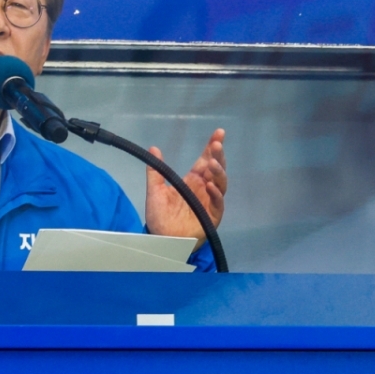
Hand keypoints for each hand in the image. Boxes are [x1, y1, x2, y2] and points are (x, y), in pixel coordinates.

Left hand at [144, 129, 225, 244]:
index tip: (219, 133)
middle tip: (216, 144)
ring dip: (218, 172)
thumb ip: (156, 171)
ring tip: (212, 163)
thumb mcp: (155, 192)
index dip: (212, 146)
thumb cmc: (160, 217)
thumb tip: (154, 148)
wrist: (161, 240)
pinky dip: (216, 194)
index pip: (205, 159)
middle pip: (216, 168)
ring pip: (221, 183)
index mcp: (193, 180)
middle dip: (218, 155)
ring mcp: (210, 202)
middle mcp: (204, 188)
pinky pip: (218, 203)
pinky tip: (210, 186)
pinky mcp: (212, 216)